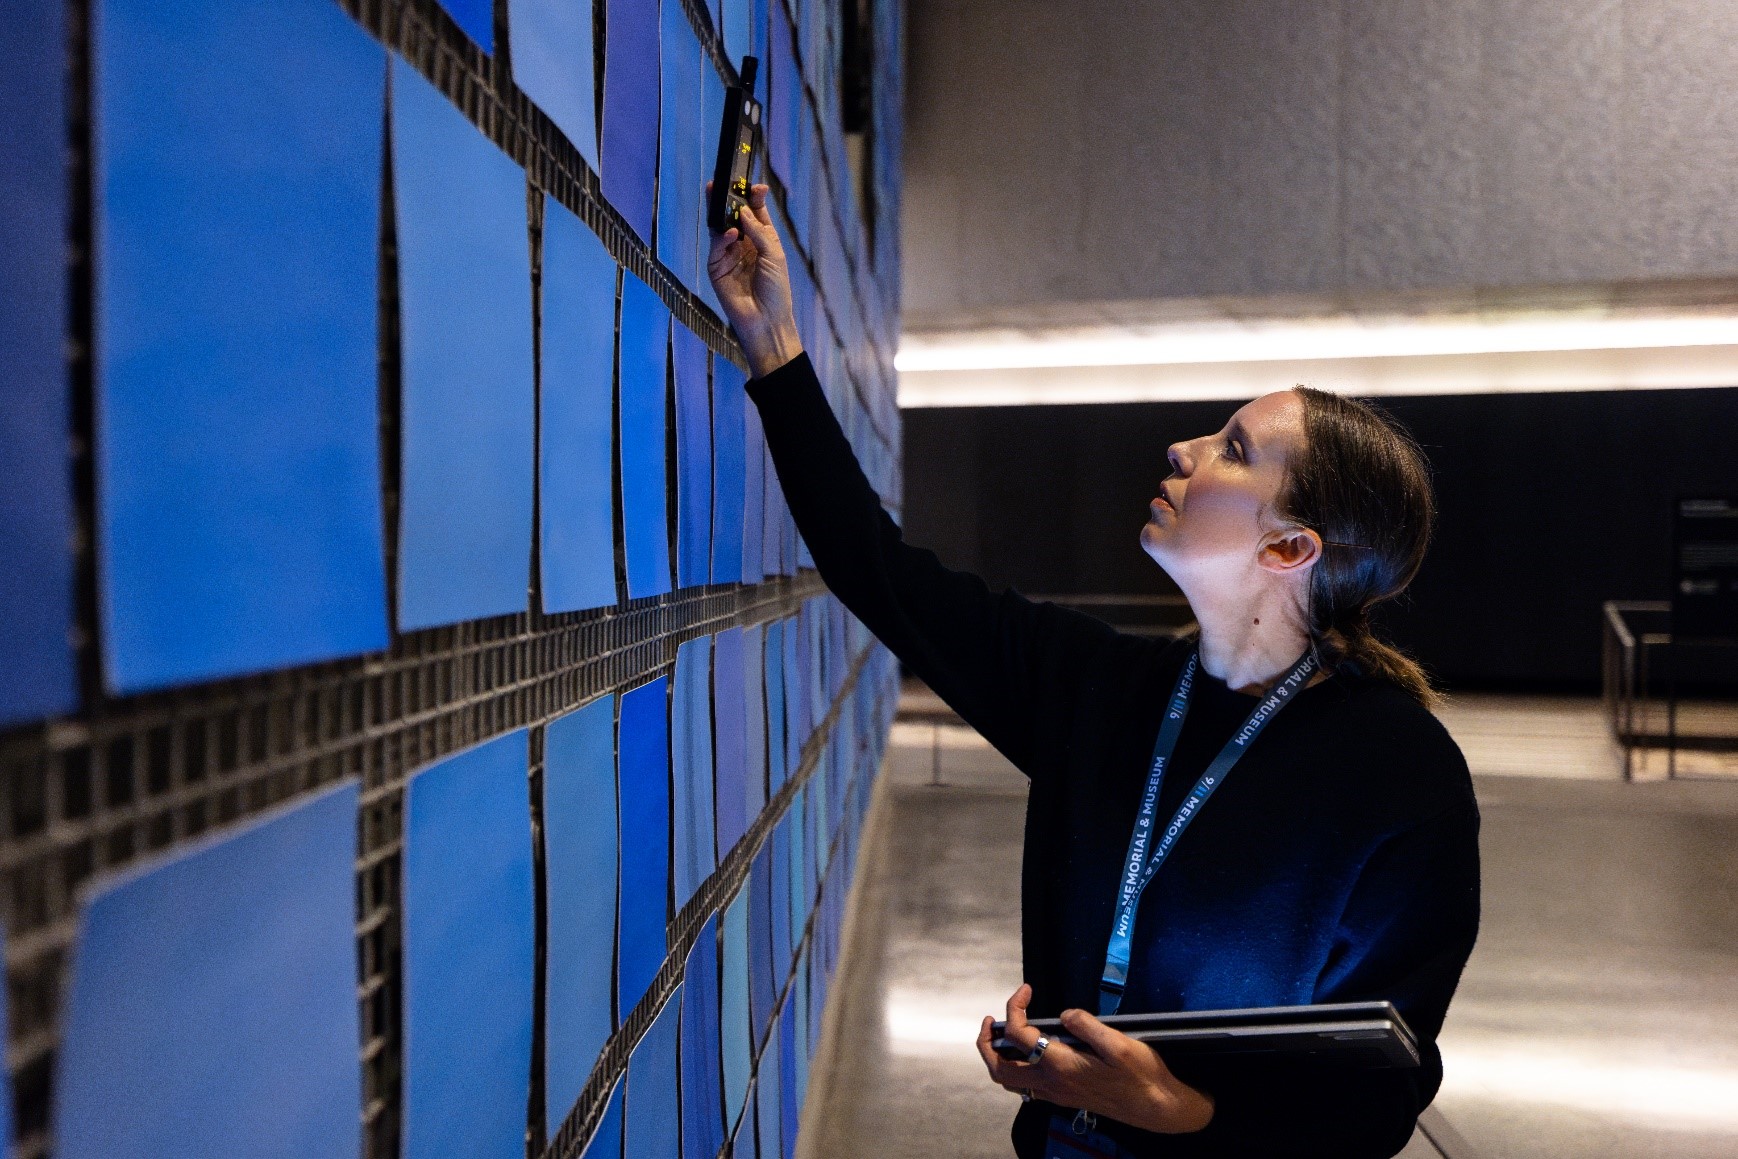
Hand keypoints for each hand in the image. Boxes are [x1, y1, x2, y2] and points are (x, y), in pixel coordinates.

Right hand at [706, 182, 802, 377]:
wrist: (766, 320)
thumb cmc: (776, 290)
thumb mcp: (774, 256)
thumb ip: (759, 232)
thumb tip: (742, 211)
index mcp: (762, 240)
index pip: (755, 213)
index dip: (754, 198)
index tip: (756, 186)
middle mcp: (744, 244)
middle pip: (733, 216)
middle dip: (730, 199)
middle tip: (725, 181)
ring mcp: (728, 255)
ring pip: (720, 228)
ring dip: (720, 212)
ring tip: (721, 195)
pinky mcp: (717, 268)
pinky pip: (716, 246)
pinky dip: (722, 237)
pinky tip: (731, 233)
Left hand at [975, 984, 1215, 1135]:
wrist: (1158, 1108)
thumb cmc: (1143, 1075)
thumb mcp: (1119, 1044)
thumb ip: (1087, 1025)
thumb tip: (1064, 1014)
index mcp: (1060, 1065)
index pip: (1018, 1034)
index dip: (1015, 1007)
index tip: (1027, 990)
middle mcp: (1052, 1083)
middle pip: (1000, 1068)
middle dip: (986, 1043)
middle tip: (991, 1021)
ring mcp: (1056, 1094)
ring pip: (1010, 1082)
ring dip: (997, 1058)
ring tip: (1001, 1036)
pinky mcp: (1064, 1099)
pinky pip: (1026, 1088)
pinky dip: (1016, 1069)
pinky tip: (1028, 1054)